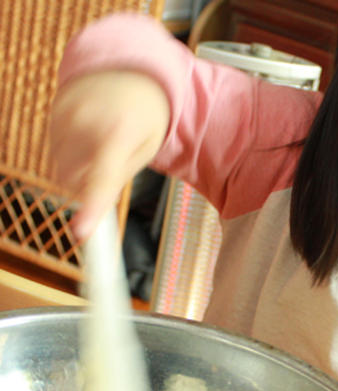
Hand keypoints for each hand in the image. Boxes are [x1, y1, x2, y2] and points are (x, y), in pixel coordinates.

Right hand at [50, 70, 169, 240]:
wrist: (130, 70)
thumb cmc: (144, 114)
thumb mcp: (145, 149)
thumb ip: (118, 179)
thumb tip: (93, 209)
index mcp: (118, 132)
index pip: (100, 178)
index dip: (90, 209)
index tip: (80, 233)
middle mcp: (85, 122)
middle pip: (75, 182)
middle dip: (91, 187)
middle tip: (113, 166)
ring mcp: (64, 116)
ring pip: (63, 171)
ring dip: (80, 172)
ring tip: (104, 146)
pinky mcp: (52, 114)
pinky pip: (56, 154)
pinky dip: (71, 155)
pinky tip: (89, 138)